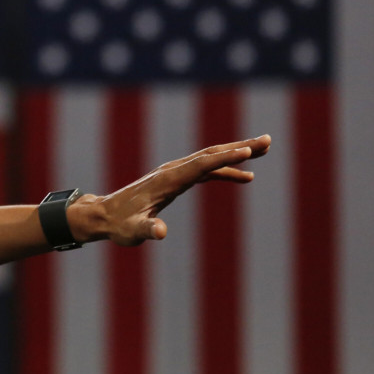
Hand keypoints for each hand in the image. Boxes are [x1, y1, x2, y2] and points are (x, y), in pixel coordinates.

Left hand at [81, 134, 270, 245]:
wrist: (104, 216)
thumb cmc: (119, 225)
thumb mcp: (133, 232)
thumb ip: (147, 230)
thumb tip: (160, 233)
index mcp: (168, 179)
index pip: (202, 164)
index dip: (226, 157)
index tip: (249, 150)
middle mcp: (173, 170)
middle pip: (211, 154)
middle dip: (241, 146)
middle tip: (269, 140)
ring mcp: (175, 173)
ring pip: (211, 158)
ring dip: (237, 153)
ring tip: (265, 149)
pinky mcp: (176, 179)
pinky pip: (207, 171)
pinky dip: (227, 170)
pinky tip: (246, 176)